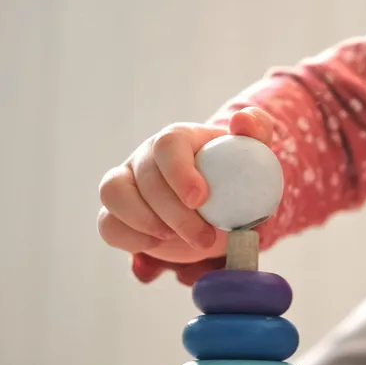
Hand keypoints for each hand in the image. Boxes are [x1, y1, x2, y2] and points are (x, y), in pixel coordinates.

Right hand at [97, 107, 274, 262]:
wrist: (222, 208)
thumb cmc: (238, 178)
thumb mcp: (256, 154)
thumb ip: (257, 129)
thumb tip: (242, 121)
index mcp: (178, 139)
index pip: (168, 145)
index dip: (179, 172)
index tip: (200, 199)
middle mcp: (146, 156)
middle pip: (145, 177)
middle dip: (174, 213)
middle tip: (205, 237)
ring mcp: (127, 183)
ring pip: (114, 194)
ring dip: (144, 222)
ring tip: (176, 237)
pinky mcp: (117, 213)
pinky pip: (108, 225)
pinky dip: (131, 238)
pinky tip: (158, 243)